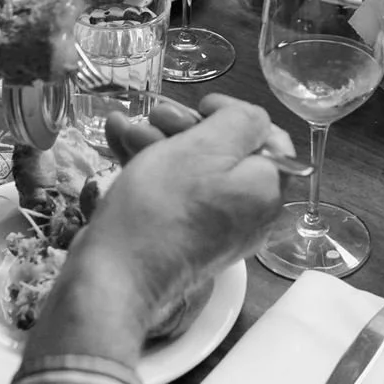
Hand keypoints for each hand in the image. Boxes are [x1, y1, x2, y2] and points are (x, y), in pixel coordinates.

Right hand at [72, 94, 289, 321]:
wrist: (116, 276)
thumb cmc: (164, 205)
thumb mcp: (207, 146)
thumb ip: (242, 122)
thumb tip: (249, 120)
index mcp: (267, 190)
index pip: (267, 138)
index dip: (233, 114)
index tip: (199, 106)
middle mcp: (248, 212)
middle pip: (224, 152)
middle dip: (184, 127)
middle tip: (153, 115)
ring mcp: (214, 228)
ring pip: (191, 168)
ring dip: (157, 140)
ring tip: (123, 128)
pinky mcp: (181, 237)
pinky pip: (172, 191)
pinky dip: (147, 163)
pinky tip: (116, 140)